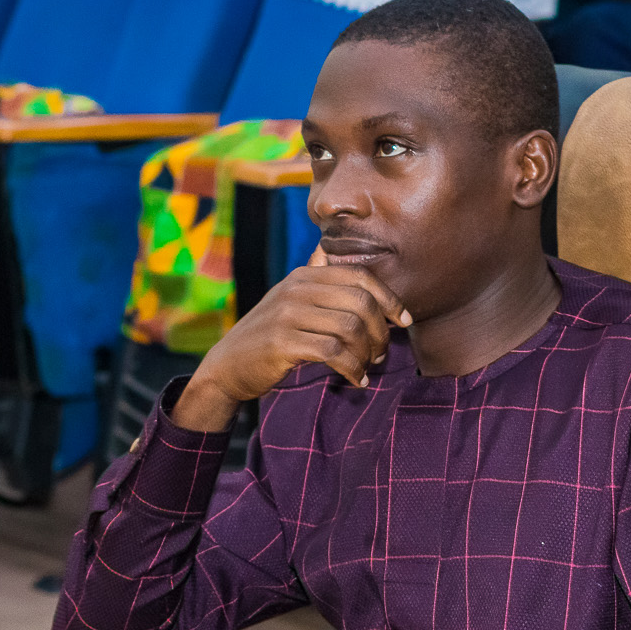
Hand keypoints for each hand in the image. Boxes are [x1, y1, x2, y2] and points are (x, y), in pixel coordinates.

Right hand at [170, 247, 410, 432]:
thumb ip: (312, 278)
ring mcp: (288, 314)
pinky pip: (333, 352)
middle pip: (361, 302)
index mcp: (304, 276)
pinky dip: (352, 369)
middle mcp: (296, 289)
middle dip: (381, 331)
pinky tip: (356, 380)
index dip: (390, 298)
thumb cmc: (267, 336)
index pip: (360, 276)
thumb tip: (327, 249)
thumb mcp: (288, 300)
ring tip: (368, 367)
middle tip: (381, 353)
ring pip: (350, 328)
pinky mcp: (282, 342)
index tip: (403, 322)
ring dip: (368, 353)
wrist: (227, 366)